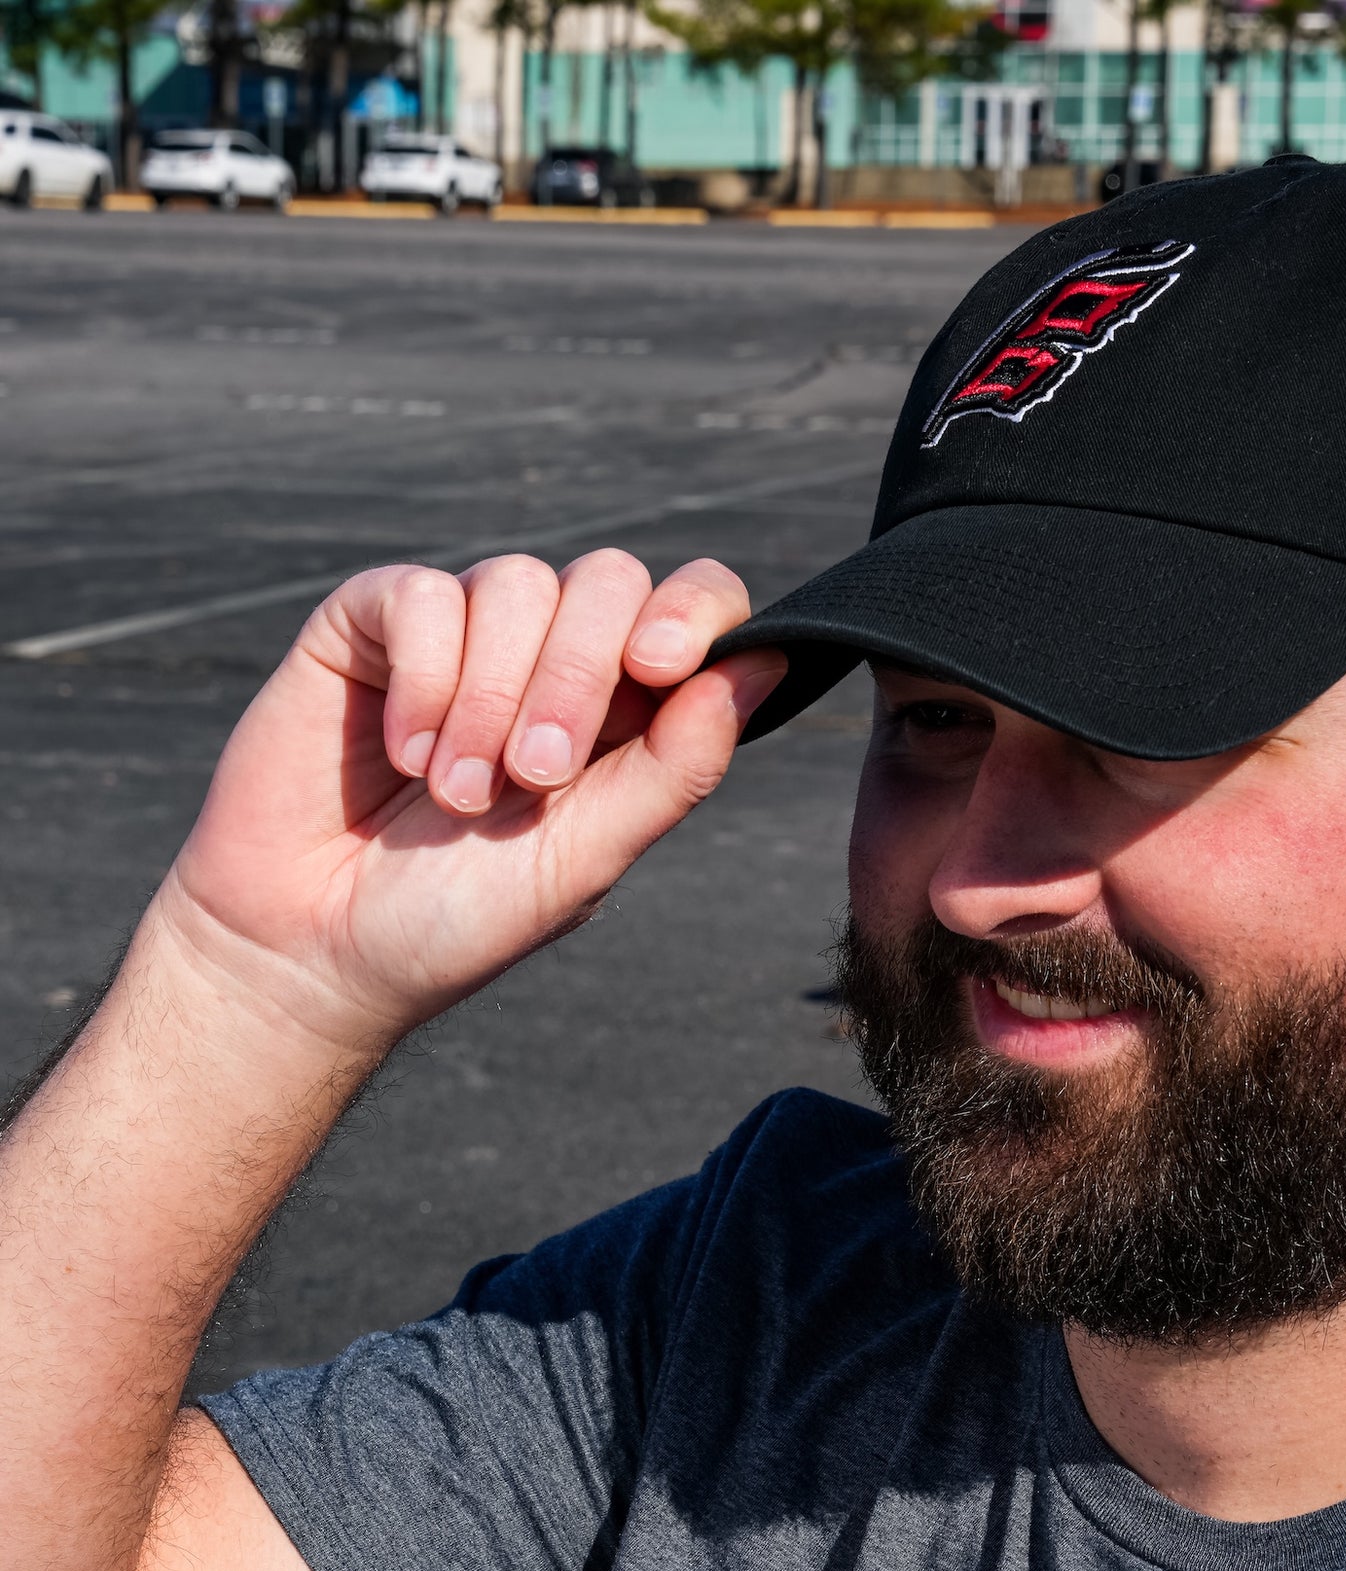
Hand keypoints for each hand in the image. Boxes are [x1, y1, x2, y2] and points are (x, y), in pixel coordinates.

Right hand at [159, 549, 782, 1051]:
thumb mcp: (588, 856)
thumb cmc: (460, 916)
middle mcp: (549, 656)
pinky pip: (422, 595)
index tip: (662, 665)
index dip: (693, 611)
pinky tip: (403, 755)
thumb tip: (767, 663)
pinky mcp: (371, 625)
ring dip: (491, 699)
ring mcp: (462, 634)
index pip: (691, 609)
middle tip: (534, 778)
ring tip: (457, 795)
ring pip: (516, 582)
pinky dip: (422, 678)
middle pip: (609, 581)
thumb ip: (676, 766)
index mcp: (623, 710)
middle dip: (577, 677)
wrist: (315, 950)